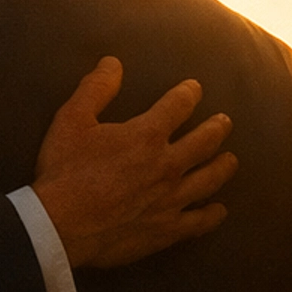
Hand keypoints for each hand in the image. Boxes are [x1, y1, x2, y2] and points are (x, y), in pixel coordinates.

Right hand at [31, 57, 235, 268]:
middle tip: (224, 122)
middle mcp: (167, 165)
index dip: (189, 93)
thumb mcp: (72, 121)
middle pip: (205, 141)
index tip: (194, 89)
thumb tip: (113, 63)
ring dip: (223, 166)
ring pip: (210, 179)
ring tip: (230, 160)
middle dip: (217, 128)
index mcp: (147, 135)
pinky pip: (200, 221)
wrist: (61, 227)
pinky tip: (219, 210)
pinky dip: (213, 214)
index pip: (179, 105)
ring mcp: (171, 199)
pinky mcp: (166, 229)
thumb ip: (96, 89)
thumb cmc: (64, 172)